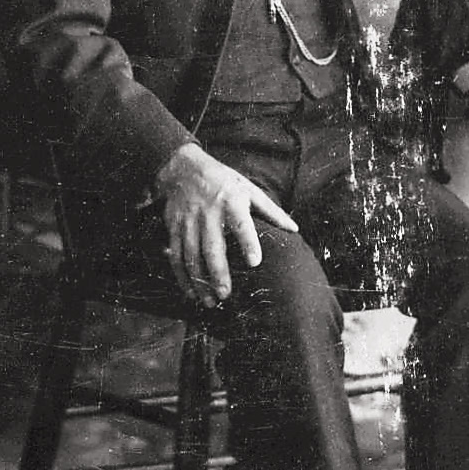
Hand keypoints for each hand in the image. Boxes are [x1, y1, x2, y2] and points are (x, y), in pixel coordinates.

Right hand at [153, 142, 298, 307]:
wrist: (183, 168)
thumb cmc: (223, 181)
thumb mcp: (248, 188)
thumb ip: (271, 210)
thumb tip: (294, 229)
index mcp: (231, 201)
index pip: (241, 224)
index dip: (248, 242)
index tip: (255, 262)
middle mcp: (208, 212)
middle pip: (212, 246)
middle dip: (218, 272)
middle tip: (226, 295)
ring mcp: (188, 221)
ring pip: (191, 255)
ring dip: (199, 281)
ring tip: (209, 301)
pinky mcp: (174, 228)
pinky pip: (176, 255)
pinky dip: (181, 276)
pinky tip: (190, 292)